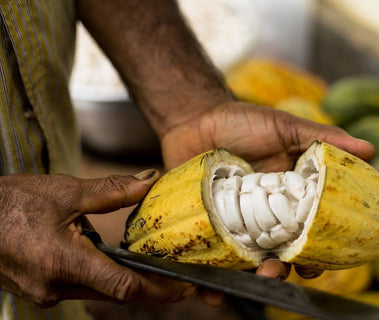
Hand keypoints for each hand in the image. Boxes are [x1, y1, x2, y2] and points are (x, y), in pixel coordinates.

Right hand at [0, 171, 204, 306]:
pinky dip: (102, 275)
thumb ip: (112, 191)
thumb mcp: (65, 192)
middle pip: (117, 292)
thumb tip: (150, 181)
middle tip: (180, 277)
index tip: (187, 287)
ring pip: (100, 290)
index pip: (124, 287)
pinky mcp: (41, 289)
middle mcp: (55, 287)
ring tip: (151, 264)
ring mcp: (46, 292)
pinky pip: (82, 286)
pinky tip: (109, 258)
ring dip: (125, 278)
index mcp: (63, 263)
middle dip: (150, 285)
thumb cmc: (10, 203)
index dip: (161, 289)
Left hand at [160, 101, 374, 280]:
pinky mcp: (213, 224)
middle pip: (282, 250)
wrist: (194, 119)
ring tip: (253, 278)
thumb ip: (322, 139)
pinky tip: (210, 290)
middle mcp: (268, 212)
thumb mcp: (285, 127)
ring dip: (254, 274)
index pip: (311, 229)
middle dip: (284, 269)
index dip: (318, 250)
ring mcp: (239, 220)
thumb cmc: (243, 121)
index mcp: (292, 194)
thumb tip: (370, 150)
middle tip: (277, 273)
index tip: (319, 263)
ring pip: (252, 257)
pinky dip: (214, 275)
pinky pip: (217, 253)